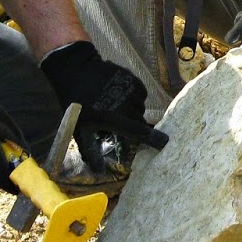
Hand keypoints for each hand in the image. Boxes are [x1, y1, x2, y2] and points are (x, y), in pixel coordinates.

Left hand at [40, 41, 167, 174]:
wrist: (76, 70)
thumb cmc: (76, 104)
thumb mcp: (80, 130)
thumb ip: (91, 151)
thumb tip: (99, 171)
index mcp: (114, 118)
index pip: (139, 132)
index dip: (154, 139)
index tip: (165, 143)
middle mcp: (125, 104)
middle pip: (139, 121)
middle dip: (132, 125)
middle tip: (117, 123)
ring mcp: (129, 90)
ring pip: (140, 107)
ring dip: (133, 111)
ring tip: (116, 108)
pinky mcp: (132, 78)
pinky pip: (140, 93)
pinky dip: (135, 98)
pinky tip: (122, 97)